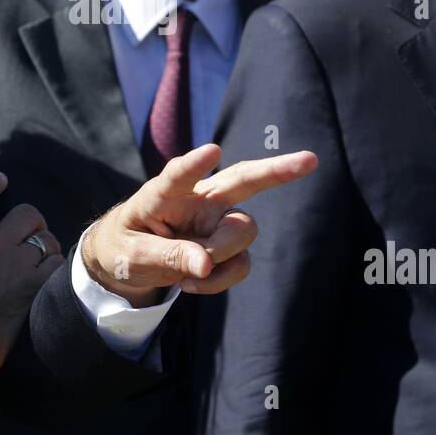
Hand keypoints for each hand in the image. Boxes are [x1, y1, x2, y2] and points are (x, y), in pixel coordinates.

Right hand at [0, 172, 64, 377]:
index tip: (0, 179)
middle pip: (26, 214)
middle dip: (34, 222)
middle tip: (34, 234)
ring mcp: (14, 265)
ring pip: (46, 240)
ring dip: (48, 249)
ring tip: (43, 262)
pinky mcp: (32, 286)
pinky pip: (57, 264)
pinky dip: (57, 269)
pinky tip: (51, 278)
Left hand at [81, 144, 316, 306]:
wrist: (126, 261)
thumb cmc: (125, 248)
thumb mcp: (132, 258)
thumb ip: (167, 257)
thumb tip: (206, 265)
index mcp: (163, 193)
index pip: (178, 176)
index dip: (194, 165)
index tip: (212, 152)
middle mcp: (198, 199)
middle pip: (243, 179)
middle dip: (277, 171)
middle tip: (310, 160)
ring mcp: (217, 220)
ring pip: (243, 231)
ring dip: (222, 256)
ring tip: (190, 274)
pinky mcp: (227, 244)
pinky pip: (241, 263)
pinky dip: (222, 279)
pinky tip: (195, 282)